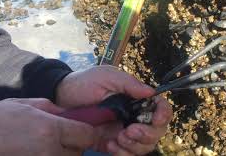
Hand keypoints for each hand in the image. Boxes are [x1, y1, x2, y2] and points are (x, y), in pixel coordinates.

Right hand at [0, 98, 95, 155]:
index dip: (90, 132)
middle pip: (80, 152)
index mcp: (50, 129)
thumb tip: (70, 113)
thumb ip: (53, 109)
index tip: (85, 130)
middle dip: (76, 145)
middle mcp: (50, 151)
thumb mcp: (25, 105)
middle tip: (63, 137)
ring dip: (65, 154)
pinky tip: (40, 152)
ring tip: (48, 145)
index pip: (88, 135)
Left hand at [56, 66, 172, 154]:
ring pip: (144, 145)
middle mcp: (134, 115)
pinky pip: (126, 153)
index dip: (163, 114)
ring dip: (134, 146)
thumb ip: (129, 83)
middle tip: (129, 131)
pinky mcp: (112, 142)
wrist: (61, 98)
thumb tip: (152, 92)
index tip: (156, 119)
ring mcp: (124, 130)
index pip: (160, 107)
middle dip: (147, 134)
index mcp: (136, 98)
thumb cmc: (85, 82)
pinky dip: (122, 153)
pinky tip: (109, 146)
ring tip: (117, 138)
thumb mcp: (107, 76)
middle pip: (156, 131)